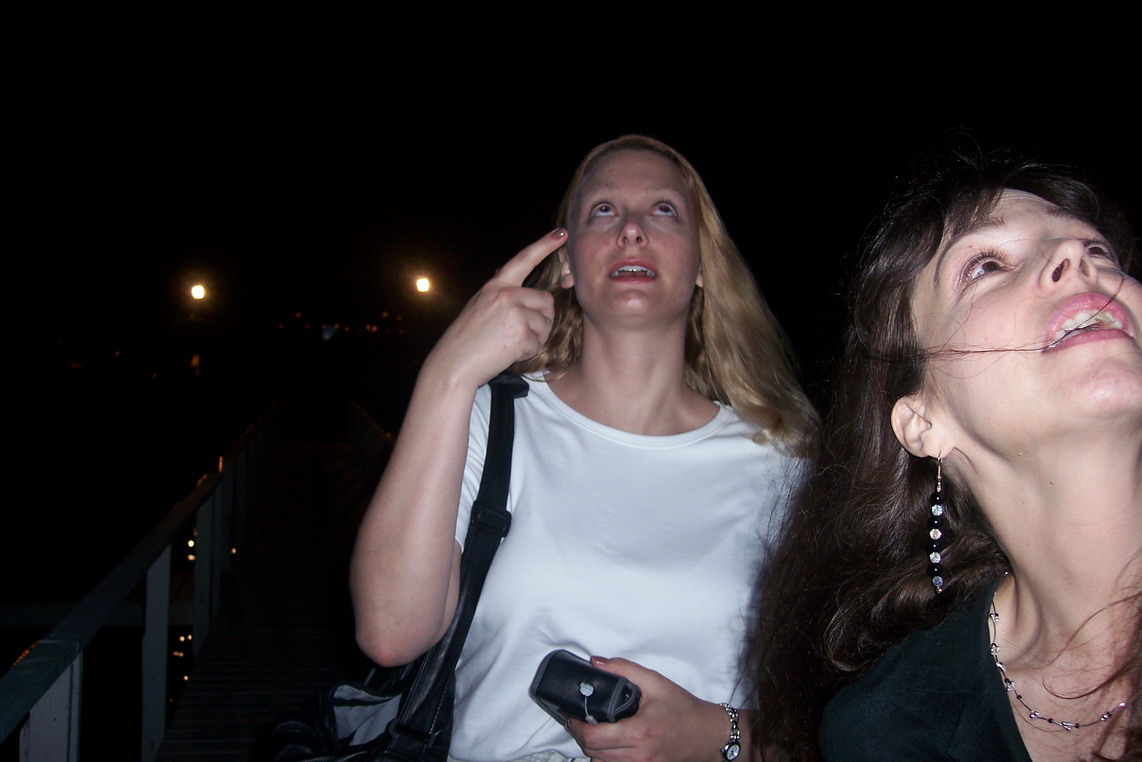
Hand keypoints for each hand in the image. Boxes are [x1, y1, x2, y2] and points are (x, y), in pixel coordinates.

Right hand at [422, 228, 564, 388]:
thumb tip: (517, 283)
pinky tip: (508, 353)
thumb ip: (501, 295)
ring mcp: (514, 313)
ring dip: (534, 338)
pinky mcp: (521, 334)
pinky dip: (527, 352)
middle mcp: (506, 294)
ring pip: (545, 324)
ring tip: (509, 343)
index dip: (544, 245)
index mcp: (496, 285)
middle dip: (541, 318)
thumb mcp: (480, 306)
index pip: (524, 259)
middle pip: (546, 301)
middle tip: (520, 332)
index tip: (562, 233)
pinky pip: (538, 343)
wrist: (454, 364)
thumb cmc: (466, 339)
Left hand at [567, 657, 730, 761]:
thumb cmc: (684, 709)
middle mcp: (638, 755)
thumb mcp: (655, 682)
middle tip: (582, 720)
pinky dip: (606, 758)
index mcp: (639, 732)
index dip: (577, 727)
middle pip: (593, 753)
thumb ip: (624, 669)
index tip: (574, 716)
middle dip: (582, 736)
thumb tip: (597, 662)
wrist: (708, 734)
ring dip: (593, 749)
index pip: (594, 738)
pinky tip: (610, 744)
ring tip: (596, 731)